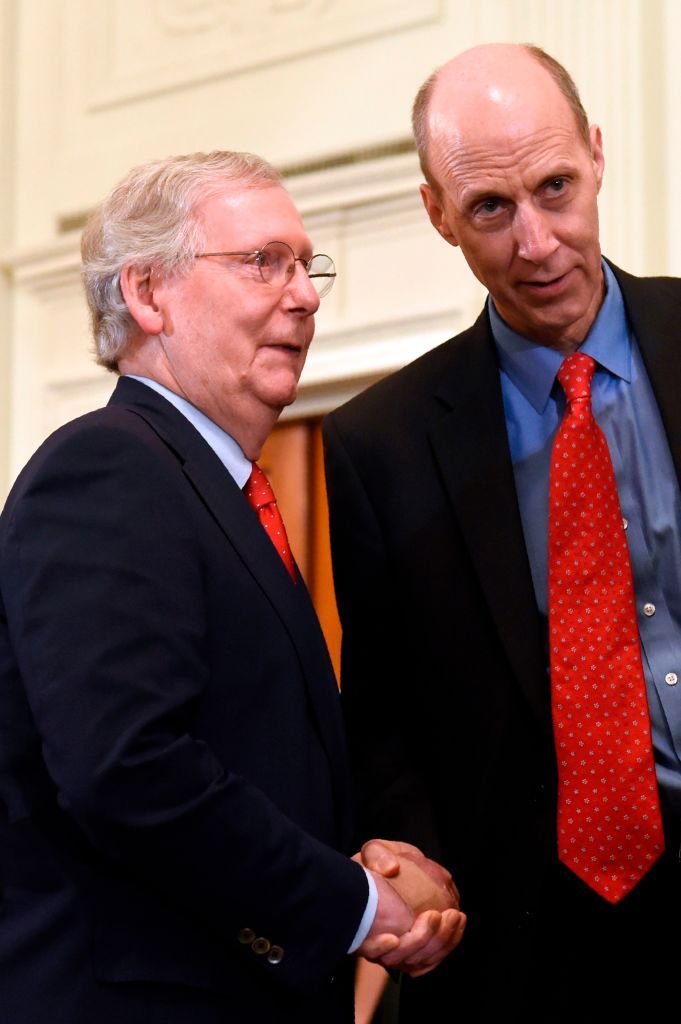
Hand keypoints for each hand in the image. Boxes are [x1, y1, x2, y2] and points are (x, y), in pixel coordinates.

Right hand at [354, 839, 465, 975]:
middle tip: (437, 915)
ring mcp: (397, 951)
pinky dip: (447, 946)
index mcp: (361, 922)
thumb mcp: (374, 852)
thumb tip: (391, 868)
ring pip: (418, 961)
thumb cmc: (379, 863)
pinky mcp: (416, 951)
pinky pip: (431, 959)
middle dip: (420, 939)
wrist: (393, 873)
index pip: (366, 946)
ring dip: (440, 942)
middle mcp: (377, 944)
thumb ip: (378, 856)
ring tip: (455, 917)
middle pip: (399, 957)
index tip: (393, 938)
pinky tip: (457, 927)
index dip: (378, 948)